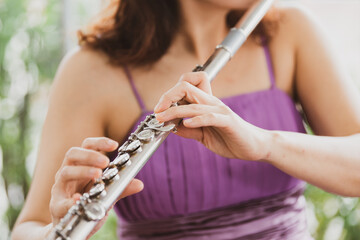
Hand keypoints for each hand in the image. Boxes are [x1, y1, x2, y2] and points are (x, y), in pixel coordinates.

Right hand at [49, 137, 142, 236]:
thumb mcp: (106, 194)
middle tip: (105, 162)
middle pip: (73, 154)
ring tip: (98, 175)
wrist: (71, 226)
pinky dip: (70, 200)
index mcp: (81, 166)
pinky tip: (80, 199)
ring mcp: (60, 189)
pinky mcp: (56, 207)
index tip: (115, 144)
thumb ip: (120, 188)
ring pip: (65, 173)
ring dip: (82, 172)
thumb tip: (139, 184)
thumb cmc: (88, 203)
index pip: (86, 146)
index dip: (99, 142)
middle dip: (90, 155)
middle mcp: (68, 173)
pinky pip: (61, 202)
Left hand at [154, 72, 269, 159]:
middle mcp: (211, 102)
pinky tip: (187, 124)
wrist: (253, 147)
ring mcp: (220, 110)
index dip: (169, 94)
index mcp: (205, 104)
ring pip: (194, 104)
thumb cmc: (229, 139)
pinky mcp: (228, 121)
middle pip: (186, 87)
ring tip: (162, 119)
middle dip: (168, 97)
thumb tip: (170, 127)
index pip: (186, 86)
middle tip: (157, 111)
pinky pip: (210, 116)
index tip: (159, 110)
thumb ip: (188, 130)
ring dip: (175, 111)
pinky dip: (197, 119)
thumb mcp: (203, 136)